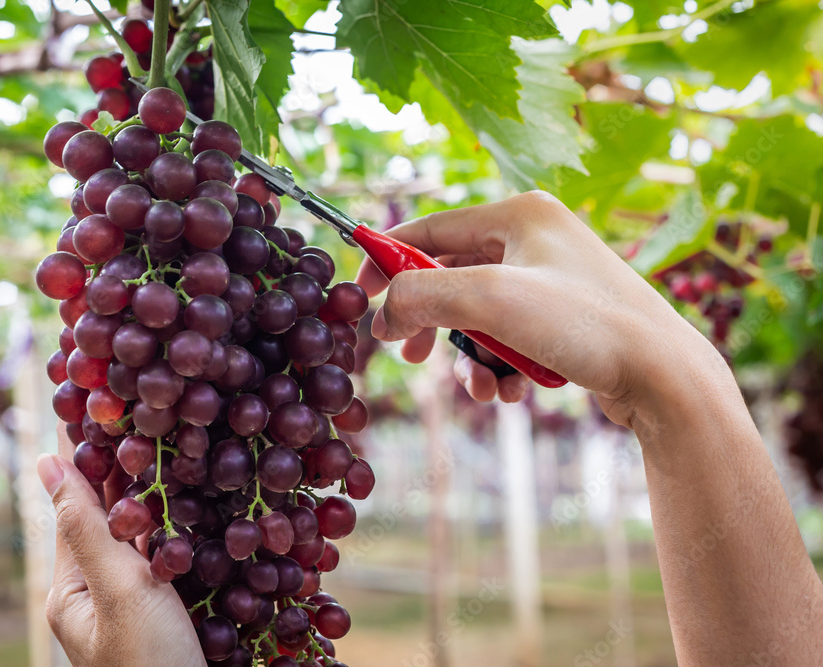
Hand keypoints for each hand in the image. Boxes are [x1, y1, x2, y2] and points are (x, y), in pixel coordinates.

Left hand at [38, 424, 202, 666]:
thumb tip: (44, 460)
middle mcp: (99, 595)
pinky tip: (206, 507)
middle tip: (151, 418)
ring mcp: (137, 607)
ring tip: (179, 448)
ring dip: (161, 497)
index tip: (101, 405)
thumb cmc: (149, 660)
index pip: (77, 506)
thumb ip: (87, 523)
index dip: (89, 457)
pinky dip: (185, 530)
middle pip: (111, 519)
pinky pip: (172, 560)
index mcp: (71, 589)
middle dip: (129, 473)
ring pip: (145, 537)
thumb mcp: (117, 587)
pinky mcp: (171, 615)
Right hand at [356, 191, 724, 426]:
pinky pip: (508, 337)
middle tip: (407, 353)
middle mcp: (536, 238)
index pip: (430, 228)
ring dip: (467, 355)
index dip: (387, 261)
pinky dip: (498, 366)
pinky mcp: (565, 317)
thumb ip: (422, 295)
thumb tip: (382, 313)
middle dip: (429, 321)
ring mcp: (553, 278)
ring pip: (478, 315)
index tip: (361, 299)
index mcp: (520, 213)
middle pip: (452, 275)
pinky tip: (507, 393)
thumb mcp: (491, 301)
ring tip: (476, 387)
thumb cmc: (588, 326)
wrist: (667, 379)